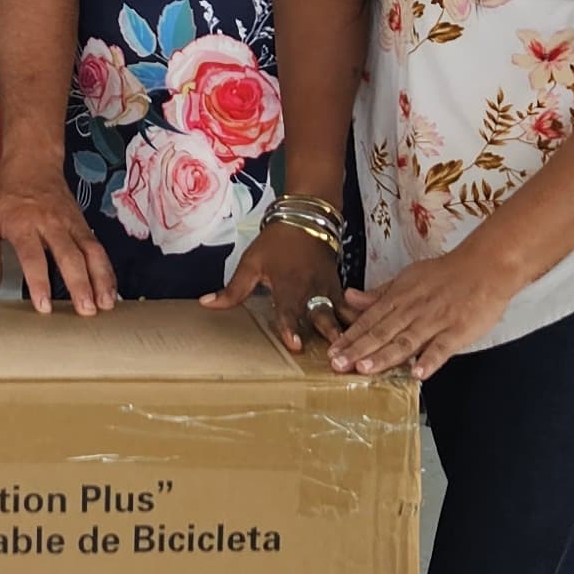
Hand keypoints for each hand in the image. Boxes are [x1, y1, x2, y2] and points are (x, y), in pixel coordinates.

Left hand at [0, 166, 115, 315]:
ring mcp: (71, 223)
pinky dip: (106, 270)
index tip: (44, 306)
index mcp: (24, 224)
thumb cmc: (6, 192)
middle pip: (70, 256)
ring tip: (105, 305)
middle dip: (80, 285)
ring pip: (92, 252)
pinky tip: (110, 290)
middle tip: (86, 310)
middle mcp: (51, 224)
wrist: (32, 161)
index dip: (39, 282)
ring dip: (101, 279)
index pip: (34, 257)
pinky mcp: (84, 224)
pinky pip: (98, 248)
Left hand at [207, 217, 345, 350]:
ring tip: (357, 349)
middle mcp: (312, 289)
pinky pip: (350, 305)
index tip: (294, 346)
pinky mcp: (339, 287)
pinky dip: (358, 319)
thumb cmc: (276, 242)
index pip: (289, 310)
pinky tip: (367, 335)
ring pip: (340, 312)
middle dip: (328, 333)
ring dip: (347, 330)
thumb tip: (206, 304)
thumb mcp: (251, 262)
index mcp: (289, 284)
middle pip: (321, 314)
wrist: (307, 217)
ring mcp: (329, 288)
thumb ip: (232, 289)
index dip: (290, 328)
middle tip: (337, 355)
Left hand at [332, 239, 533, 379]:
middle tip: (338, 365)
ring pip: (406, 340)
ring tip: (365, 369)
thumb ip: (379, 293)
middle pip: (382, 332)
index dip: (350, 336)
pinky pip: (442, 347)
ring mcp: (435, 321)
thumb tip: (349, 298)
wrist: (486, 267)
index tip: (332, 352)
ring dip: (385, 356)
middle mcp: (414, 310)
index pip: (370, 319)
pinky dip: (430, 361)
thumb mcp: (408, 277)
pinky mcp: (458, 331)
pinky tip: (417, 374)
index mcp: (400, 297)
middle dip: (358, 349)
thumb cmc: (446, 274)